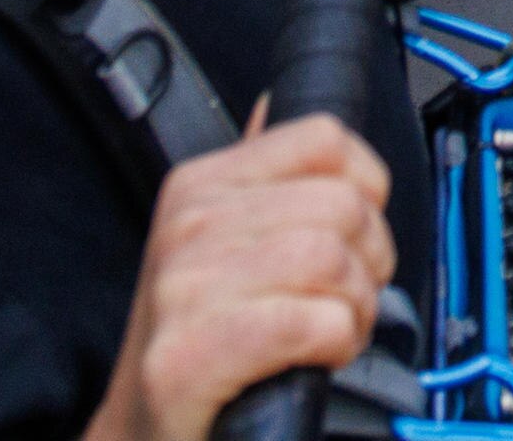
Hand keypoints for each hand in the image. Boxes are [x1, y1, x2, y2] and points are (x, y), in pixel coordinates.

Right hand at [82, 112, 399, 440]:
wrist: (141, 434)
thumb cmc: (198, 341)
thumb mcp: (219, 244)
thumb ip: (258, 179)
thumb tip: (275, 105)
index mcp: (200, 185)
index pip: (324, 139)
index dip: (367, 188)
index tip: (356, 234)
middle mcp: (188, 226)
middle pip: (342, 205)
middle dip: (370, 261)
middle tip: (347, 299)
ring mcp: (184, 288)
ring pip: (332, 260)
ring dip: (356, 309)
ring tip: (332, 331)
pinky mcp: (189, 356)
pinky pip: (309, 322)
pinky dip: (335, 343)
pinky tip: (316, 358)